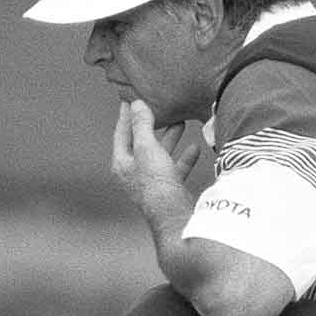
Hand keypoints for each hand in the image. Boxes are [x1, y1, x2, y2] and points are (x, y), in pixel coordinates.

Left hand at [110, 100, 202, 216]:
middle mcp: (134, 174)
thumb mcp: (147, 148)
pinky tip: (194, 149)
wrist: (174, 215)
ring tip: (180, 123)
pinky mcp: (169, 190)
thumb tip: (136, 104)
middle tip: (159, 109)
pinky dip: (183, 158)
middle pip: (142, 144)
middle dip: (152, 126)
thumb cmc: (156, 183)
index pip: (122, 134)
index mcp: (123, 164)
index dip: (126, 116)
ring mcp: (152, 183)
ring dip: (170, 139)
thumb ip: (142, 125)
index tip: (130, 101)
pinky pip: (175, 169)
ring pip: (160, 155)